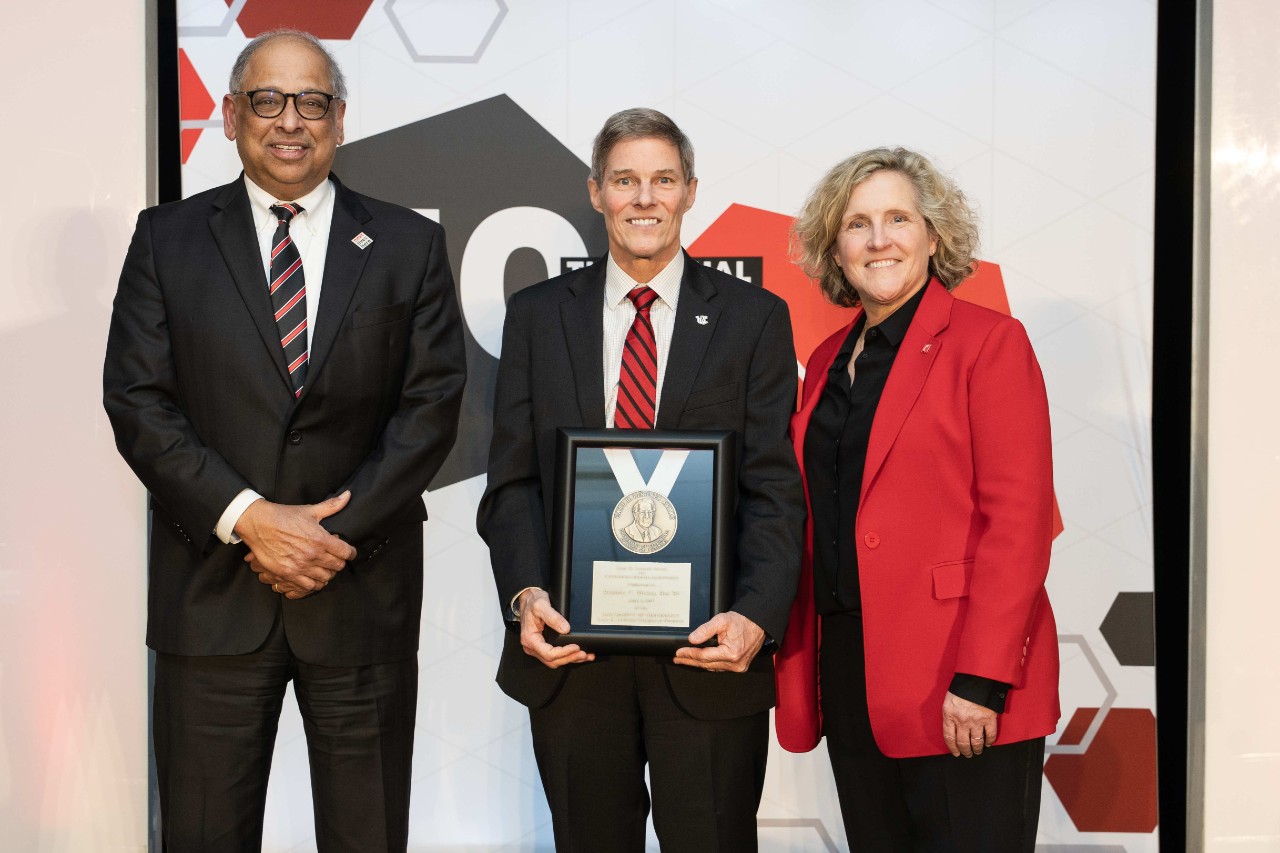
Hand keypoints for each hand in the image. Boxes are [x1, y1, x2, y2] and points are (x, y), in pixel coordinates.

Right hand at [235, 491, 357, 593]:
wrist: (258, 524)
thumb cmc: (284, 516)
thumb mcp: (310, 510)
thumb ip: (332, 506)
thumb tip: (348, 495)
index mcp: (321, 539)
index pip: (346, 552)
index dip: (351, 552)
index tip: (349, 552)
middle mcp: (313, 555)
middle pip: (337, 567)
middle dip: (339, 563)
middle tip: (335, 559)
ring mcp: (300, 566)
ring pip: (325, 578)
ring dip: (327, 574)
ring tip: (324, 568)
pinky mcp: (288, 574)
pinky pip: (308, 586)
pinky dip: (313, 583)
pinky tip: (312, 577)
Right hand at [517, 588, 594, 668]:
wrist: (528, 599)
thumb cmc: (532, 602)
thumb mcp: (542, 606)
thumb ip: (553, 617)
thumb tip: (566, 629)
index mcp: (530, 639)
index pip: (548, 653)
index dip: (564, 652)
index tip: (576, 647)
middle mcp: (532, 646)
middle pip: (552, 661)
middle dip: (569, 658)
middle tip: (583, 653)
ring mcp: (537, 648)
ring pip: (555, 661)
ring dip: (570, 659)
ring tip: (585, 656)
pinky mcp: (543, 646)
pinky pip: (555, 656)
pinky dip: (567, 656)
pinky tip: (577, 654)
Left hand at [673, 611, 764, 672]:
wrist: (758, 624)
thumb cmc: (742, 621)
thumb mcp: (721, 620)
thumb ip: (705, 630)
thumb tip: (692, 639)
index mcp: (731, 653)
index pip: (704, 656)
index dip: (689, 654)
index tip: (678, 653)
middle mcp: (735, 664)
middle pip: (706, 664)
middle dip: (690, 661)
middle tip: (677, 659)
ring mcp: (738, 667)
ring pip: (712, 667)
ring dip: (698, 663)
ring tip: (685, 660)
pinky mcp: (740, 667)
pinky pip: (720, 667)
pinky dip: (709, 664)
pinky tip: (701, 661)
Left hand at [942, 690, 997, 756]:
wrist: (977, 679)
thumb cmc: (961, 689)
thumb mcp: (949, 701)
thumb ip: (950, 715)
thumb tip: (952, 729)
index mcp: (949, 715)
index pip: (949, 737)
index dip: (952, 748)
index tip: (956, 753)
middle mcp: (962, 720)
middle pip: (963, 742)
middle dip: (965, 751)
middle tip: (968, 754)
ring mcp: (976, 720)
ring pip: (976, 742)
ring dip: (977, 749)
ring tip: (978, 751)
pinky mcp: (989, 719)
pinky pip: (990, 735)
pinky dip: (990, 741)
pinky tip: (988, 743)